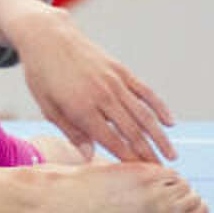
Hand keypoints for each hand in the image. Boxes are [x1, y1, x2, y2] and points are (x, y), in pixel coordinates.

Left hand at [10, 8, 176, 163]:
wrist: (47, 36)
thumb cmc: (42, 74)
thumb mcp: (47, 105)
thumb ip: (70, 131)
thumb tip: (89, 156)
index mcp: (81, 107)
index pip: (111, 140)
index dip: (128, 159)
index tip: (140, 176)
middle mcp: (102, 95)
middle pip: (131, 130)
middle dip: (147, 154)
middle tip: (160, 173)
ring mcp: (114, 81)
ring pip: (143, 114)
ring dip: (159, 136)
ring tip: (171, 155)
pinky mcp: (121, 70)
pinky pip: (144, 91)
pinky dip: (159, 107)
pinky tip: (170, 122)